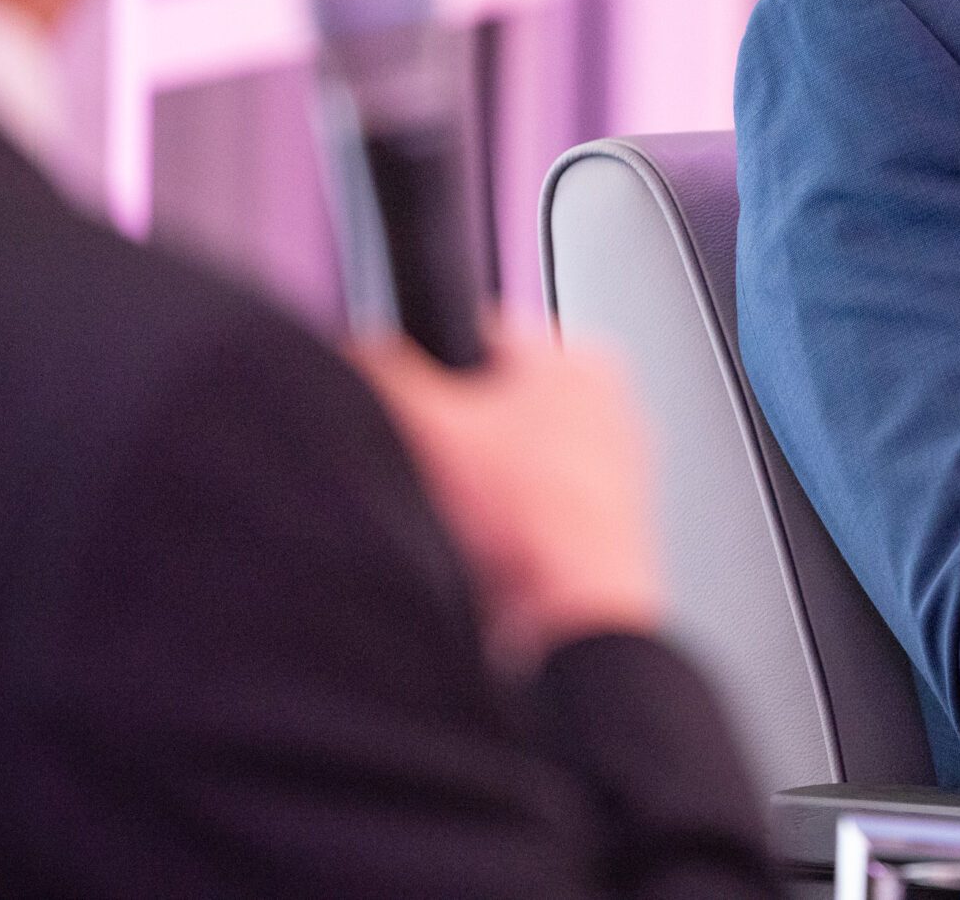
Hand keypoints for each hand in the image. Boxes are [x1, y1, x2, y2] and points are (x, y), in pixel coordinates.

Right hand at [353, 318, 664, 671]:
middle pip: (485, 404)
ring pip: (501, 465)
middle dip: (446, 433)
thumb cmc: (536, 527)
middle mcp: (605, 413)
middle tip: (424, 467)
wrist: (571, 627)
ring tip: (454, 517)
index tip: (395, 391)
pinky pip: (520, 517)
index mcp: (581, 362)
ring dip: (467, 490)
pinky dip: (494, 532)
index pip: (477, 333)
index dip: (422, 363)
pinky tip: (479, 552)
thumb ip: (381, 369)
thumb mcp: (427, 423)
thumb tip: (354, 348)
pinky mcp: (593, 534)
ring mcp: (605, 477)